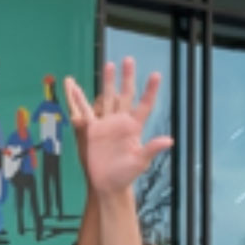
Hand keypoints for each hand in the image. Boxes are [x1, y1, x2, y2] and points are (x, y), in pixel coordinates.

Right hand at [64, 57, 171, 200]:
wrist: (107, 184)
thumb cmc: (125, 175)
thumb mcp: (140, 162)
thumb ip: (151, 149)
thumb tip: (169, 140)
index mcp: (134, 127)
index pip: (144, 105)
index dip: (150, 90)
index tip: (156, 75)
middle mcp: (121, 122)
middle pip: (125, 95)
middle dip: (127, 77)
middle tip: (128, 60)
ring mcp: (107, 124)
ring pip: (107, 98)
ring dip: (107, 82)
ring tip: (109, 64)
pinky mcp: (92, 130)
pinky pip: (85, 111)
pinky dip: (79, 100)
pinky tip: (75, 87)